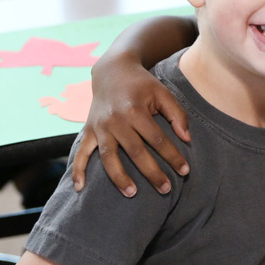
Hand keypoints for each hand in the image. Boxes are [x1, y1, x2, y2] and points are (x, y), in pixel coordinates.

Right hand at [70, 54, 189, 195]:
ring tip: (132, 193)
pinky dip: (78, 170)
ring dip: (119, 177)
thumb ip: (177, 114)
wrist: (112, 70)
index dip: (172, 156)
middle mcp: (115, 120)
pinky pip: (80, 152)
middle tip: (165, 189)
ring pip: (108, 157)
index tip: (185, 171)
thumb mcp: (163, 93)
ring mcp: (99, 126)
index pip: (157, 139)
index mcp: (135, 110)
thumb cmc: (142, 84)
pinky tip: (80, 188)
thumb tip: (186, 139)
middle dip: (152, 172)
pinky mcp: (88, 130)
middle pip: (135, 151)